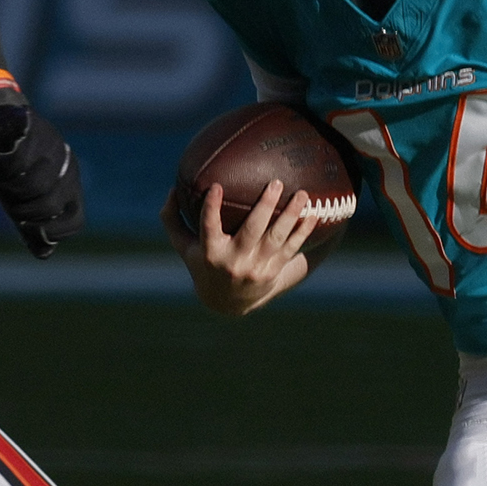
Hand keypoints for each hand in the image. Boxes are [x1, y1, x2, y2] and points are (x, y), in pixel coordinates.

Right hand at [0, 95, 83, 257]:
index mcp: (70, 187)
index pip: (74, 221)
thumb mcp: (23, 198)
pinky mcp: (32, 130)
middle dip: (20, 212)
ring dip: (9, 192)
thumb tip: (44, 254)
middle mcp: (68, 169)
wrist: (0, 121)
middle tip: (6, 203)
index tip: (26, 228)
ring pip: (34, 184)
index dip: (51, 232)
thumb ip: (32, 226)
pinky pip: (16, 161)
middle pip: (48, 205)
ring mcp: (53, 149)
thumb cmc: (15, 167)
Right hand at [162, 180, 317, 315]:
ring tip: (302, 193)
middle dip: (265, 206)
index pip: (208, 227)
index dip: (211, 208)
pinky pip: (291, 248)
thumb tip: (172, 188)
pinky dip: (302, 231)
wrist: (227, 303)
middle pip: (251, 230)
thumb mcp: (184, 246)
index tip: (216, 187)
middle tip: (275, 182)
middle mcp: (234, 261)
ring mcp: (256, 267)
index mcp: (210, 252)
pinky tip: (313, 214)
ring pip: (277, 238)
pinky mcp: (272, 271)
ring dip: (291, 215)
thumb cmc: (203, 264)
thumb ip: (172, 219)